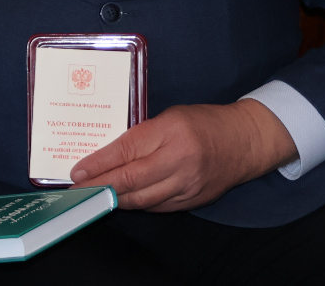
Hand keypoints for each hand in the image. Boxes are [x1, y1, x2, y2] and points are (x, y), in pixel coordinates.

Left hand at [69, 99, 296, 211]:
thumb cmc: (205, 122)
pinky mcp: (194, 201)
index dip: (100, 163)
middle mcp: (181, 160)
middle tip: (79, 188)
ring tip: (96, 195)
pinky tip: (125, 200)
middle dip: (101, 185)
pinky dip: (139, 205)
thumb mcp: (171, 117)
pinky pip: (159, 207)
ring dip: (116, 199)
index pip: (127, 150)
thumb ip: (143, 135)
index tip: (78, 171)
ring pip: (144, 199)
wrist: (246, 141)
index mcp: (172, 132)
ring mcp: (189, 184)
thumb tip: (110, 155)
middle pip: (132, 179)